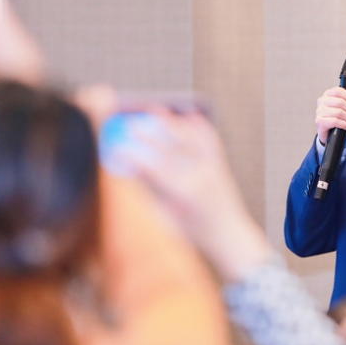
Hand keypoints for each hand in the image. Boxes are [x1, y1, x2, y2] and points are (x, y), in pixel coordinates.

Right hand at [116, 107, 270, 282]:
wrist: (229, 235)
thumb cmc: (195, 233)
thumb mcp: (167, 217)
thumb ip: (151, 193)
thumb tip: (132, 170)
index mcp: (184, 193)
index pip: (154, 168)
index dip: (132, 156)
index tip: (115, 149)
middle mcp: (201, 176)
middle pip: (171, 146)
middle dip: (148, 132)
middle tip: (129, 122)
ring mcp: (213, 168)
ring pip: (192, 136)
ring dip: (172, 121)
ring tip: (155, 109)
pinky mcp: (221, 165)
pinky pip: (210, 139)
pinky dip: (199, 125)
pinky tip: (188, 115)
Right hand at [315, 88, 345, 144]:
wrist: (331, 133)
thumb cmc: (340, 118)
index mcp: (329, 94)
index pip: (338, 91)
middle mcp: (322, 101)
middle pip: (340, 102)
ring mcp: (319, 111)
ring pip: (338, 112)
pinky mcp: (319, 121)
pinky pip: (335, 121)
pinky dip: (344, 124)